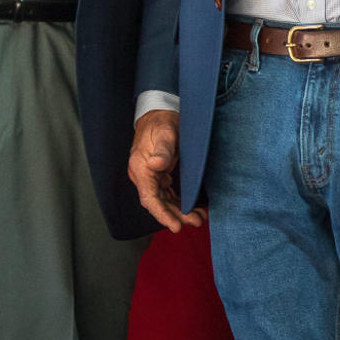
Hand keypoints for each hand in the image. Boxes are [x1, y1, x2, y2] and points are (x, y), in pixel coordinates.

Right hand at [128, 109, 203, 232]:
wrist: (160, 113)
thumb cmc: (162, 122)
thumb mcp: (165, 132)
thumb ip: (162, 150)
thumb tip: (156, 166)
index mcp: (141, 167)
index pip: (149, 198)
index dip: (162, 215)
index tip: (175, 226)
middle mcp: (143, 175)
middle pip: (158, 203)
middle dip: (176, 215)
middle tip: (196, 222)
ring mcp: (150, 176)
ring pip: (164, 201)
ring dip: (179, 211)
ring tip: (198, 218)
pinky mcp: (158, 175)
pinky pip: (167, 194)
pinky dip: (178, 203)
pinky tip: (191, 208)